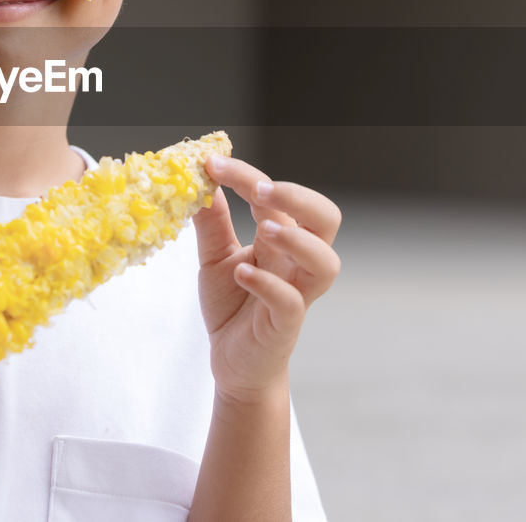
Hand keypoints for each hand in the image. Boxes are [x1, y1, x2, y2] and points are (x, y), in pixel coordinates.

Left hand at [193, 155, 341, 403]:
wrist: (232, 362)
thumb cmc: (231, 305)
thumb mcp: (214, 257)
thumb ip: (212, 223)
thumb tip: (200, 179)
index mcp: (281, 238)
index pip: (275, 196)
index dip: (246, 175)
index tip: (210, 164)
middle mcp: (296, 261)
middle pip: (325, 219)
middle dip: (297, 197)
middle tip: (260, 189)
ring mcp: (297, 293)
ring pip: (325, 262)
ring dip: (297, 240)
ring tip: (263, 228)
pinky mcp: (286, 325)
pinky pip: (292, 303)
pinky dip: (269, 285)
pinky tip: (242, 274)